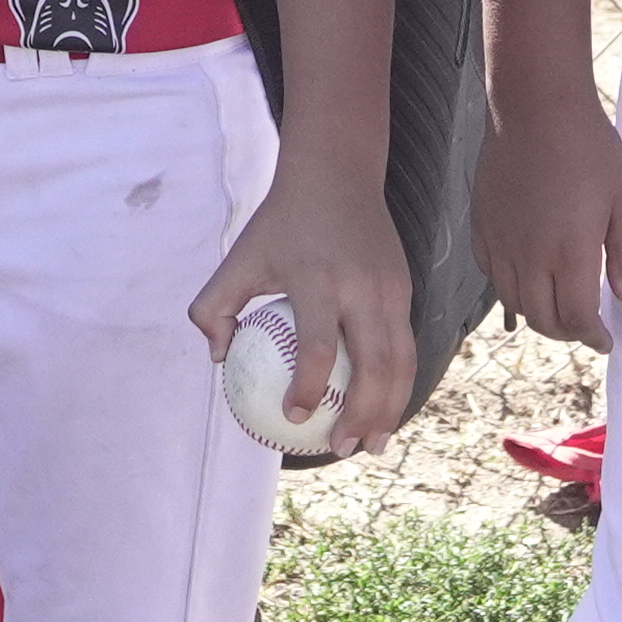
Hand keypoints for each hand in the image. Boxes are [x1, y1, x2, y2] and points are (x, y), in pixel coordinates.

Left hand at [196, 169, 422, 457]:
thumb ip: (214, 307)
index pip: (318, 347)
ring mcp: (390, 289)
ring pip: (400, 361)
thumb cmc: (279, 223)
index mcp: (317, 280)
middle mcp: (361, 287)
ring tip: (373, 444)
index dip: (307, 388)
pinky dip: (398, 382)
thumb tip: (218, 359)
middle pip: (374, 365)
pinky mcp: (405, 288)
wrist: (337, 173)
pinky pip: (406, 345)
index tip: (295, 420)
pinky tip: (382, 408)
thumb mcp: (239, 257)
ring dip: (390, 407)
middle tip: (342, 448)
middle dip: (362, 415)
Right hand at [476, 89, 621, 354]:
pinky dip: (511, 287)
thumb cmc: (587, 148)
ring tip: (558, 307)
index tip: (605, 340)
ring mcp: (500, 242)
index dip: (592, 336)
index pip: (576, 318)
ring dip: (538, 313)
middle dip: (567, 332)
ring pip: (514, 302)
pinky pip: (492, 274)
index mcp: (568, 252)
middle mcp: (528, 256)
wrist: (534, 108)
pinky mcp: (482, 226)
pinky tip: (527, 276)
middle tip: (585, 326)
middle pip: (542, 319)